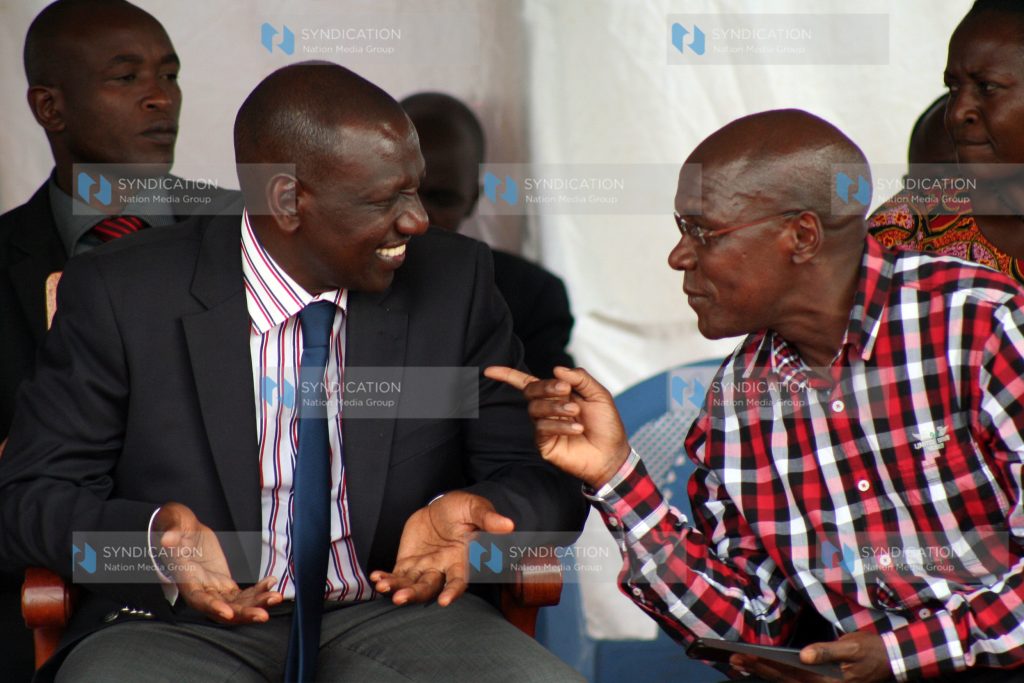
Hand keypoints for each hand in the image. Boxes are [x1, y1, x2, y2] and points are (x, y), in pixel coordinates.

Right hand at [154, 502, 282, 623]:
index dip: (213, 607)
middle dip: (243, 614)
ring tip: (276, 597)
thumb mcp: (174, 525)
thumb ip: (172, 534)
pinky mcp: (224, 584)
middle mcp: (201, 589)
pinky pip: (243, 594)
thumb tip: (167, 539)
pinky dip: (258, 591)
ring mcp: (214, 589)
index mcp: (187, 579)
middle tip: (263, 615)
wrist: (185, 532)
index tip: (228, 613)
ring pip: (236, 604)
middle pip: (222, 609)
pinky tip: (271, 582)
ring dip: (257, 604)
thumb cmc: (176, 527)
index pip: (199, 600)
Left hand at [369, 491, 513, 605]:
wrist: (443, 507)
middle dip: (415, 594)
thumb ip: (488, 519)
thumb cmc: (464, 509)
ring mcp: (424, 567)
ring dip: (397, 588)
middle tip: (400, 599)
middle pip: (429, 588)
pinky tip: (377, 578)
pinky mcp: (408, 562)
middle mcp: (443, 569)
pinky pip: (397, 575)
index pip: (459, 581)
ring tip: (383, 586)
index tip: (445, 601)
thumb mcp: (476, 508)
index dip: (453, 591)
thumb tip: (508, 525)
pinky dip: (386, 578)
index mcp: (463, 560)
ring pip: (410, 584)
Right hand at [484, 365, 630, 487]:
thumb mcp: (598, 395)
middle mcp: (547, 409)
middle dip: (547, 387)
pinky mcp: (544, 444)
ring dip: (556, 407)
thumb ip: (580, 378)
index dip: (507, 375)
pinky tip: (576, 429)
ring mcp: (544, 427)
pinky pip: (542, 428)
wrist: (612, 454)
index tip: (489, 371)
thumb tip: (556, 369)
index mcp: (557, 395)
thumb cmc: (606, 425)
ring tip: (575, 412)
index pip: (527, 382)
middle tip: (565, 390)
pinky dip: (560, 425)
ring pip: (535, 409)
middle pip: (531, 390)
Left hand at [729, 632, 892, 682]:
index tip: (746, 656)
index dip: (766, 665)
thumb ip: (827, 651)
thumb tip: (805, 655)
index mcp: (827, 682)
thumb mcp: (851, 647)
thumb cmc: (869, 651)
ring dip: (762, 672)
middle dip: (757, 669)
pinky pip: (792, 681)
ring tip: (740, 663)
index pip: (789, 674)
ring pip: (785, 682)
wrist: (889, 659)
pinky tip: (761, 667)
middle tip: (733, 659)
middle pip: (782, 680)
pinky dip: (775, 674)